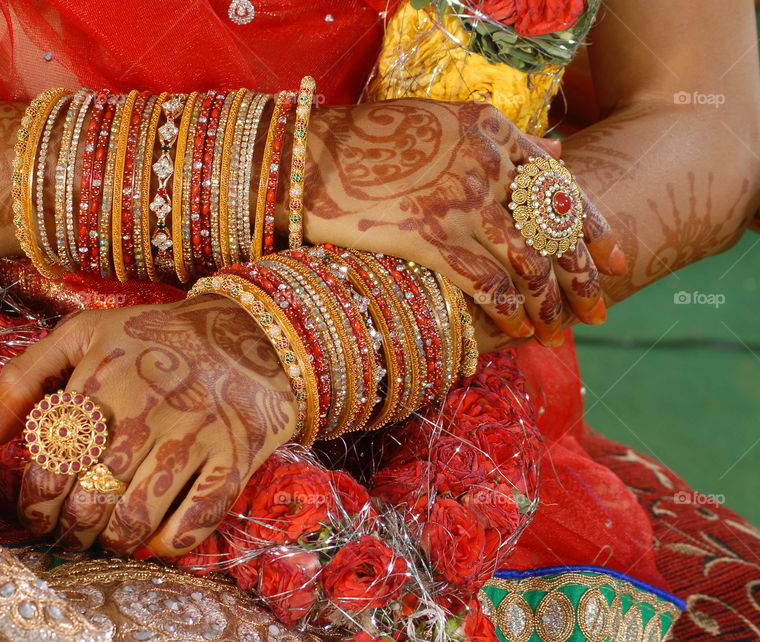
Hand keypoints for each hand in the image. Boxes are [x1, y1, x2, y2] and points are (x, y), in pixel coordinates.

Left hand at [0, 297, 297, 555]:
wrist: (249, 327)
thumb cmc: (157, 334)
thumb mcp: (85, 333)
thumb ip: (26, 377)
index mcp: (100, 379)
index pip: (51, 463)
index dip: (37, 503)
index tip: (39, 516)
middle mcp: (143, 409)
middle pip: (90, 498)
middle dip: (72, 530)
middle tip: (73, 535)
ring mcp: (192, 433)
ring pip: (137, 514)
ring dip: (115, 540)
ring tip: (109, 540)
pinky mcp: (235, 452)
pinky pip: (198, 515)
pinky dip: (171, 541)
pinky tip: (156, 543)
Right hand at [305, 100, 625, 345]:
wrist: (308, 157)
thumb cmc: (372, 141)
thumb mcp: (447, 121)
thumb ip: (505, 137)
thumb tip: (558, 151)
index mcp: (494, 134)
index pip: (564, 186)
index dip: (594, 230)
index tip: (616, 262)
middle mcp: (487, 165)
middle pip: (554, 230)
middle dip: (583, 278)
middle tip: (596, 313)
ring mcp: (460, 202)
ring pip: (528, 263)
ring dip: (549, 303)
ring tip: (557, 330)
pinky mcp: (429, 237)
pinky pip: (487, 283)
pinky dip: (509, 312)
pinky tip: (519, 332)